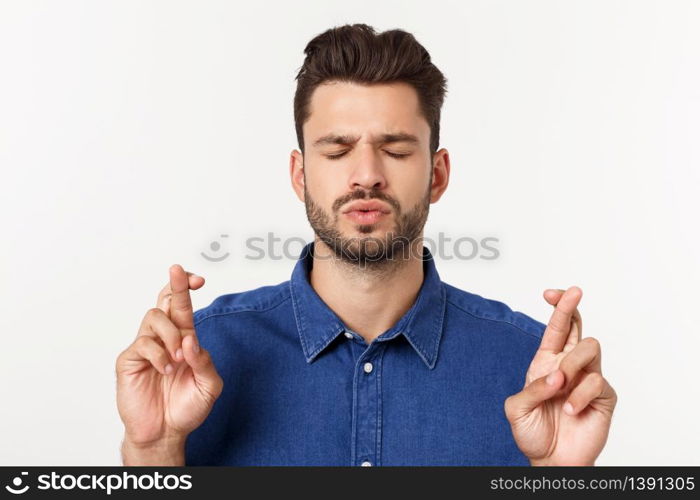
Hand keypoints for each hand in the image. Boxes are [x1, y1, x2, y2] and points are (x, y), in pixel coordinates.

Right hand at [116, 265, 223, 450]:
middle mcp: (165, 338)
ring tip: (177, 359)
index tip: (198, 279)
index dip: (187, 288)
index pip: (184, 306)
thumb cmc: (187, 408)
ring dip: (170, 334)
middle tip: (179, 272)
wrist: (165, 433)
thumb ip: (204, 361)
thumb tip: (190, 340)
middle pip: (166, 301)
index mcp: (185, 339)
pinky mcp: (130, 360)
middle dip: (175, 284)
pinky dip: (159, 355)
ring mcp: (146, 347)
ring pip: (154, 316)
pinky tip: (166, 370)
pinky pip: (143, 343)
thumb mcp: (209, 386)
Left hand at [504, 286, 616, 465]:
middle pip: (577, 326)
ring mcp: (587, 379)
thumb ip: (531, 389)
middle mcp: (568, 365)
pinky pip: (597, 382)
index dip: (557, 306)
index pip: (556, 328)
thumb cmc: (532, 432)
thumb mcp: (516, 409)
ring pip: (590, 347)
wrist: (551, 460)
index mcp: (546, 362)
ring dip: (573, 363)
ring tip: (561, 385)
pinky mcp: (603, 396)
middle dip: (572, 307)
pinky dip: (579, 396)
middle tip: (573, 293)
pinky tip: (570, 410)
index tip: (551, 292)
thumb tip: (555, 376)